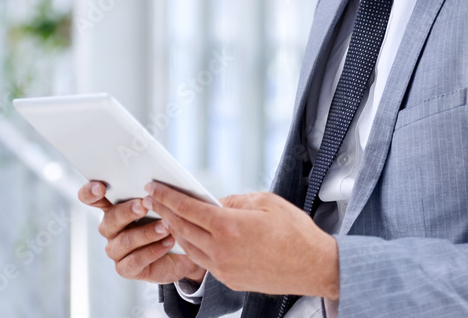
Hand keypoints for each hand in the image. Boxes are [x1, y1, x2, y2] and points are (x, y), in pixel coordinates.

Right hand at [77, 181, 205, 284]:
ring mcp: (115, 249)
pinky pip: (135, 260)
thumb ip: (155, 193)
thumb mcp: (165, 203)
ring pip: (125, 241)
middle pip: (110, 219)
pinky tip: (168, 242)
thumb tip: (157, 183)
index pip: (91, 197)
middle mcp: (110, 228)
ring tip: (166, 227)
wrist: (185, 251)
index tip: (100, 187)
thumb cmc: (172, 220)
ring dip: (147, 233)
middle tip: (144, 206)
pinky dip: (153, 250)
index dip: (90, 192)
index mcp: (114, 207)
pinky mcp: (125, 268)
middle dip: (127, 212)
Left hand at [144, 183, 338, 298]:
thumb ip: (234, 201)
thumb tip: (214, 202)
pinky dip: (192, 247)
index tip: (154, 187)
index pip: (187, 208)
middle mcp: (221, 250)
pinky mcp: (230, 281)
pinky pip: (203, 261)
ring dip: (175, 230)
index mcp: (229, 226)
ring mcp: (224, 269)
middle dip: (164, 211)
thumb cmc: (295, 232)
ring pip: (188, 247)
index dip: (167, 196)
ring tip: (168, 216)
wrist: (314, 267)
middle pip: (181, 228)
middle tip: (152, 199)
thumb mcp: (265, 202)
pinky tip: (191, 236)